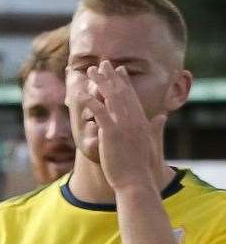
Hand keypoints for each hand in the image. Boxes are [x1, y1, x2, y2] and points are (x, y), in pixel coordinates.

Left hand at [83, 61, 165, 192]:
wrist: (136, 180)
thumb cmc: (141, 166)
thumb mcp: (151, 143)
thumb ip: (155, 128)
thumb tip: (162, 117)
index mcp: (141, 120)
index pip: (131, 96)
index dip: (124, 81)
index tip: (118, 69)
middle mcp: (133, 119)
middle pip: (121, 92)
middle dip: (111, 76)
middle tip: (102, 62)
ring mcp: (123, 125)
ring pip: (110, 98)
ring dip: (99, 82)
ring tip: (90, 71)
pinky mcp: (112, 133)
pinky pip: (99, 113)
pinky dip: (91, 102)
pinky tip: (82, 93)